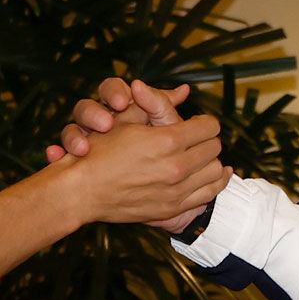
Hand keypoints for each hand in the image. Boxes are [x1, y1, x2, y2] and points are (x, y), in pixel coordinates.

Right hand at [48, 78, 225, 232]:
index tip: (199, 122)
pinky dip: (215, 183)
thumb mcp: (126, 120)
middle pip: (215, 148)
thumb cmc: (99, 152)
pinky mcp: (173, 208)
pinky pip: (209, 194)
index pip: (209, 127)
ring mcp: (176, 191)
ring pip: (215, 171)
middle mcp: (176, 167)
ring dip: (211, 161)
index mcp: (167, 141)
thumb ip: (156, 103)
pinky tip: (216, 175)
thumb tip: (183, 90)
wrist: (82, 192)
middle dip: (208, 140)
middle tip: (200, 137)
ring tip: (204, 156)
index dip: (204, 121)